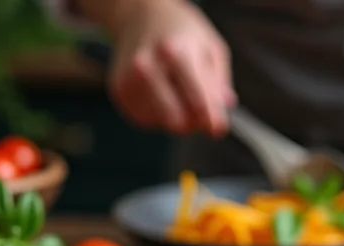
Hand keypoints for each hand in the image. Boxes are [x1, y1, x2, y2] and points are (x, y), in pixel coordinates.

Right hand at [106, 0, 234, 135]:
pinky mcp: (119, 90)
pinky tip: (160, 95)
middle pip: (177, 121)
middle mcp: (147, 66)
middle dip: (193, 123)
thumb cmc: (180, 32)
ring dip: (176, 119)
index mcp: (175, 52)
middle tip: (200, 113)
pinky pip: (145, 121)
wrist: (139, 16)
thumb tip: (224, 108)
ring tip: (178, 95)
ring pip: (161, 124)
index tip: (217, 130)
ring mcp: (129, 79)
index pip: (198, 101)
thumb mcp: (211, 47)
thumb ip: (219, 81)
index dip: (212, 121)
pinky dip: (157, 115)